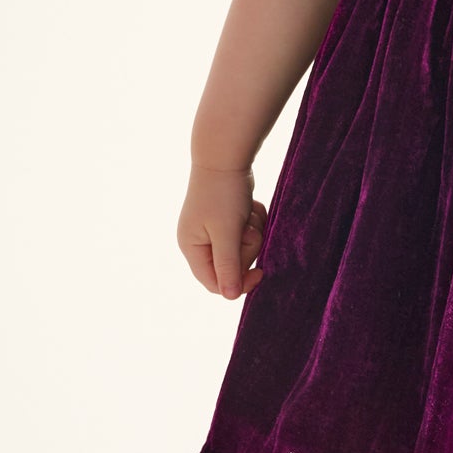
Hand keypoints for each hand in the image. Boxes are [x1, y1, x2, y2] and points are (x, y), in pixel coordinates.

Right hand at [179, 164, 266, 298]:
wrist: (225, 155)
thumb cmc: (222, 194)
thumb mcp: (226, 233)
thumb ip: (228, 266)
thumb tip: (229, 297)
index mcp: (191, 248)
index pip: (214, 283)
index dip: (238, 282)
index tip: (261, 272)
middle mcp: (199, 242)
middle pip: (232, 267)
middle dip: (247, 249)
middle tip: (248, 229)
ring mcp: (212, 230)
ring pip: (242, 249)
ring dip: (252, 234)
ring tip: (248, 214)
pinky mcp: (227, 219)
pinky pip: (246, 233)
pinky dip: (254, 222)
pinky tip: (251, 207)